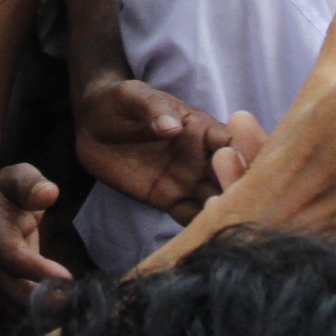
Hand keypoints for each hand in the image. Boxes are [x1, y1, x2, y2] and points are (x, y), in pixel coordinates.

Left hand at [74, 72, 235, 216]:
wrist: (92, 123)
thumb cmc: (118, 101)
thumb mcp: (133, 96)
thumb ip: (153, 109)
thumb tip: (172, 127)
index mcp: (202, 129)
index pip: (232, 143)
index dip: (243, 156)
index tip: (243, 170)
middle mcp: (202, 158)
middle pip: (231, 177)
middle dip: (238, 191)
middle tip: (235, 206)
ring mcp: (187, 181)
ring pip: (215, 201)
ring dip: (222, 213)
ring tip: (219, 225)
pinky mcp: (167, 200)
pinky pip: (188, 216)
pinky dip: (197, 228)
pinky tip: (200, 239)